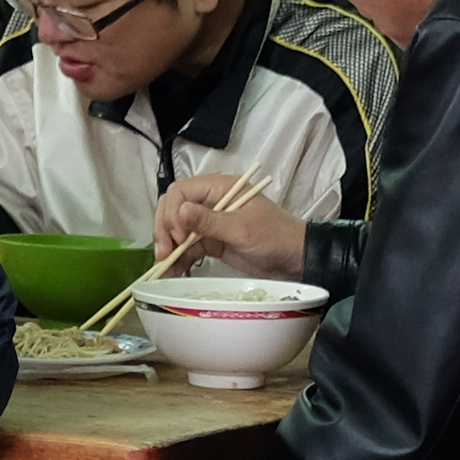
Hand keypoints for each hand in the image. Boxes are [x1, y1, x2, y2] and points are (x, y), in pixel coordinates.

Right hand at [151, 173, 305, 279]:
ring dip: (169, 247)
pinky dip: (179, 259)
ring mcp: (210, 223)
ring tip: (165, 268)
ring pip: (178, 230)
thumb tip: (179, 212)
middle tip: (164, 254)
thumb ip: (209, 221)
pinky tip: (172, 271)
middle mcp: (211, 202)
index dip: (173, 213)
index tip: (176, 236)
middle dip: (165, 230)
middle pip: (174, 209)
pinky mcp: (211, 242)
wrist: (294, 260)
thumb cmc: (274, 237)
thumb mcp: (242, 229)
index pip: (182, 192)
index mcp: (220, 188)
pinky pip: (188, 247)